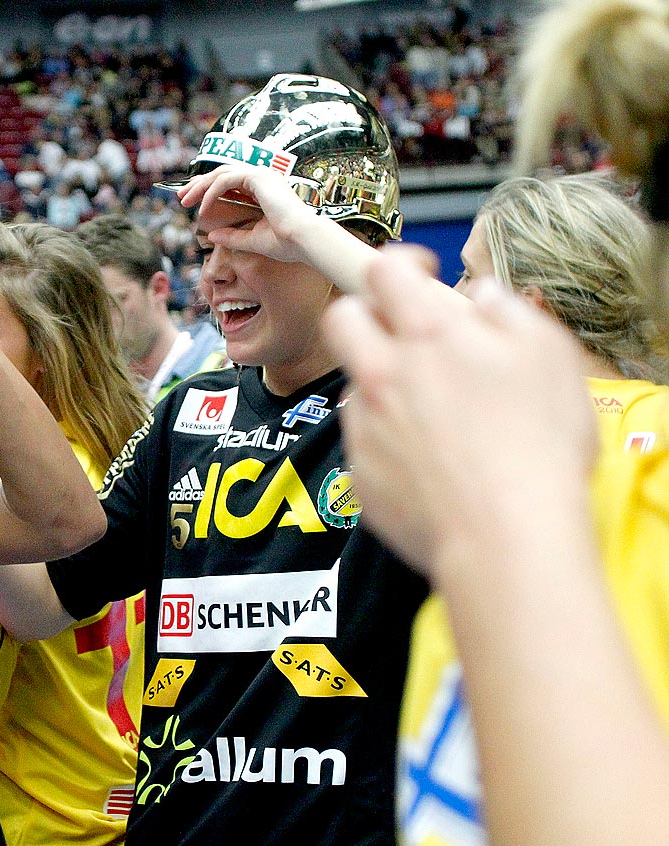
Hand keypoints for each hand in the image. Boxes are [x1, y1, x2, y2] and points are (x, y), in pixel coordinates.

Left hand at [178, 163, 324, 263]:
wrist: (303, 240)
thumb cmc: (286, 243)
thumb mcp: (251, 240)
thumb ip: (232, 236)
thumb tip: (211, 235)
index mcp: (264, 189)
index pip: (231, 182)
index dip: (209, 188)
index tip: (193, 201)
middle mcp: (263, 178)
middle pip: (223, 173)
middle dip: (199, 184)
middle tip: (182, 197)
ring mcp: (261, 175)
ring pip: (221, 173)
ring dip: (201, 186)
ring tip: (186, 200)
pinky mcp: (258, 177)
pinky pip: (226, 180)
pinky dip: (212, 192)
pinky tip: (203, 208)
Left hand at [322, 248, 595, 577]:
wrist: (506, 536)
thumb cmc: (538, 447)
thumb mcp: (550, 358)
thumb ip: (509, 314)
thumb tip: (484, 299)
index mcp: (430, 336)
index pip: (386, 272)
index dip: (399, 264)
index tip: (417, 273)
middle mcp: (384, 374)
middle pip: (342, 319)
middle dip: (364, 312)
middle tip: (399, 329)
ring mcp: (365, 425)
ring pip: (355, 384)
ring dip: (383, 383)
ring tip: (435, 413)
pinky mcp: (360, 472)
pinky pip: (365, 440)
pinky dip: (389, 439)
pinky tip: (431, 460)